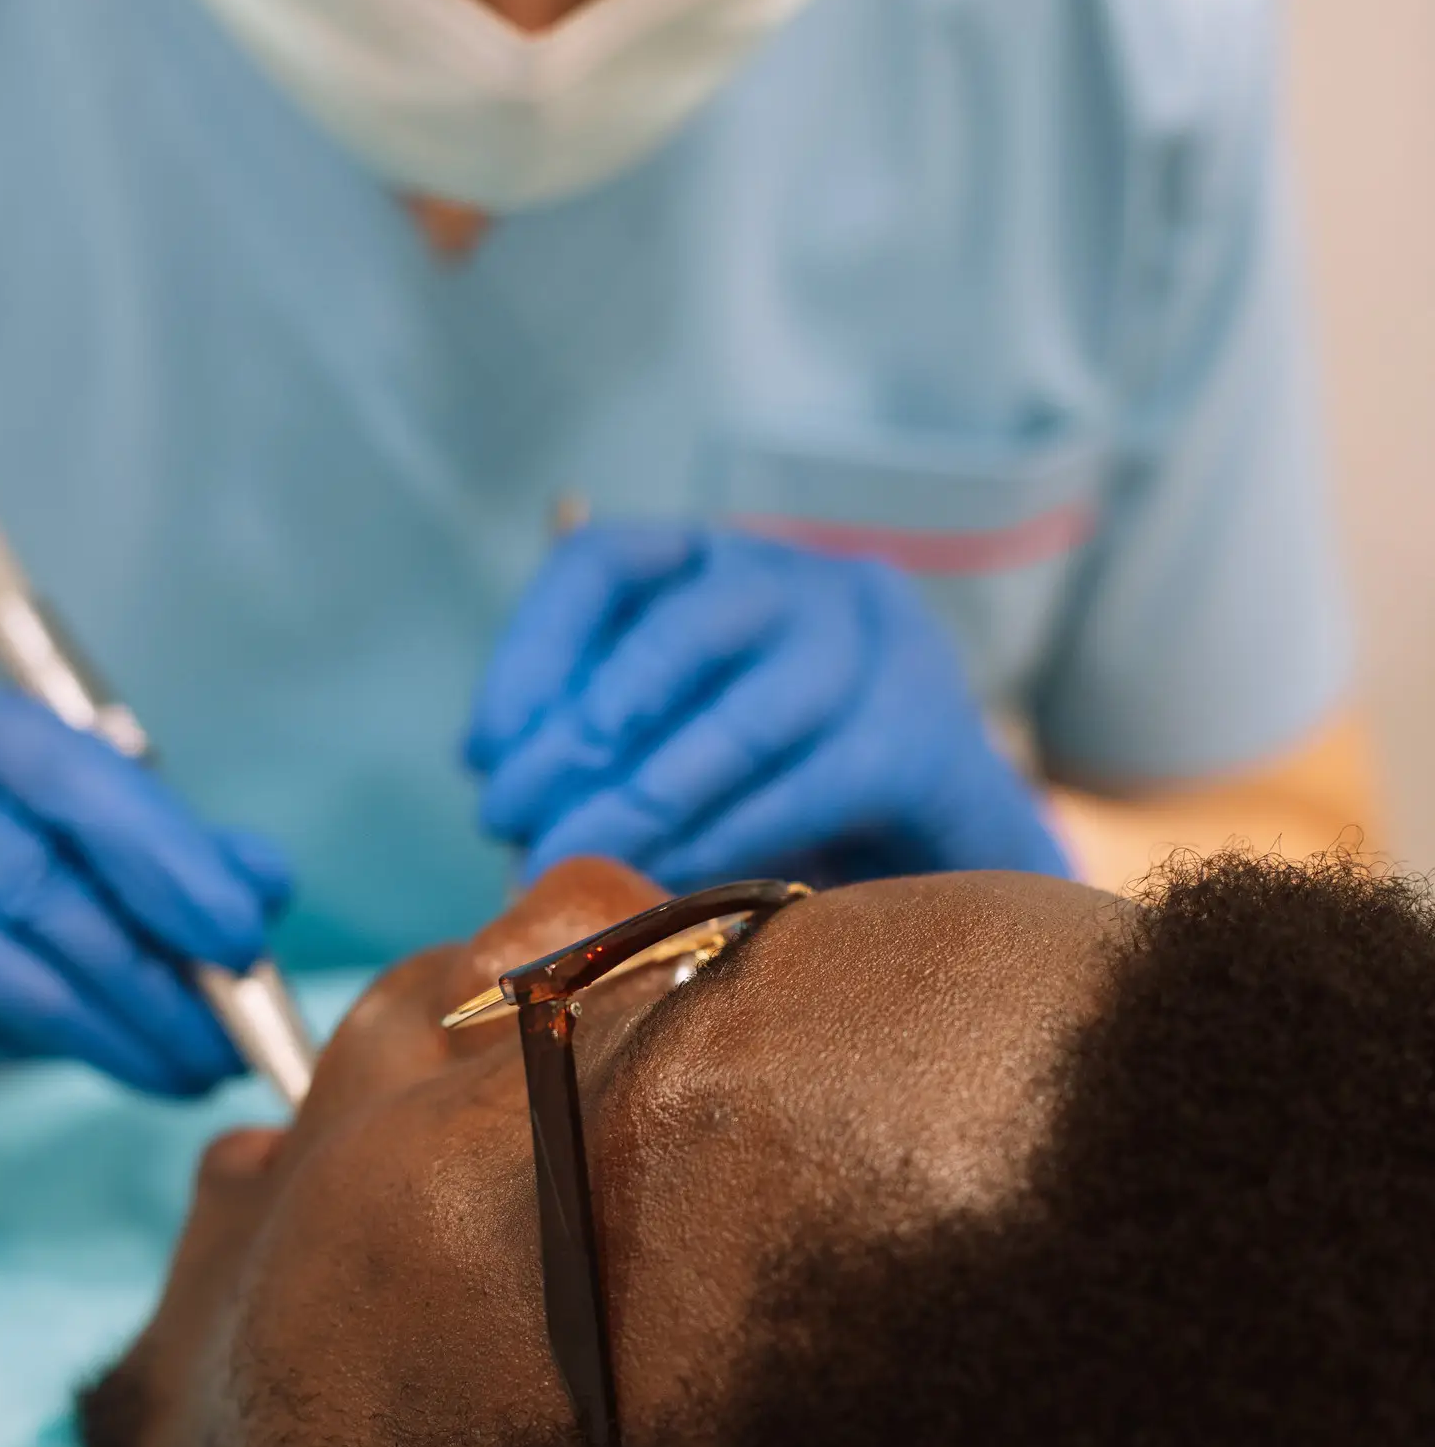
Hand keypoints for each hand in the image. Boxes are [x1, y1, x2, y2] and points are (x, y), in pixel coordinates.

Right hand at [0, 684, 293, 1132]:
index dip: (161, 859)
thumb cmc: (8, 851)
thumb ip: (186, 850)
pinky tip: (82, 1057)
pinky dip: (15, 1050)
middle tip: (222, 1049)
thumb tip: (265, 886)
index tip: (240, 942)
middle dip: (143, 982)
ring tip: (173, 1069)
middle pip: (23, 882)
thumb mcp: (98, 827)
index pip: (66, 774)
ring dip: (91, 1034)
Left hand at [468, 525, 1068, 889]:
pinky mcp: (922, 740)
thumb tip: (508, 807)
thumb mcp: (692, 751)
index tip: (483, 751)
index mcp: (733, 567)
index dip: (531, 651)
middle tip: (510, 822)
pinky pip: (804, 786)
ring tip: (565, 864)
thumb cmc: (798, 802)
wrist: (963, 856)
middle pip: (680, 633)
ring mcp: (882, 654)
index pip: (608, 564)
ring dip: (642, 799)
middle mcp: (812, 584)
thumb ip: (612, 752)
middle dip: (580, 735)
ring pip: (744, 716)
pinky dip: (721, 838)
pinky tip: (662, 882)